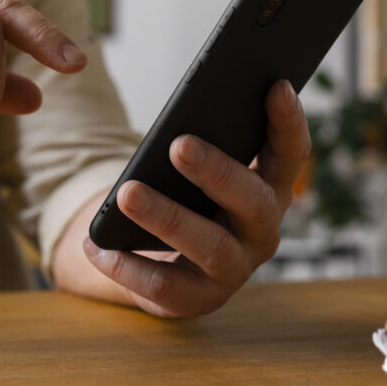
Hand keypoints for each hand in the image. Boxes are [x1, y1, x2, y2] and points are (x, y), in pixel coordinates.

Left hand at [55, 80, 310, 317]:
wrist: (165, 265)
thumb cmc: (186, 202)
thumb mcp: (195, 174)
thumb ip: (200, 146)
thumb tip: (179, 120)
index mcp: (269, 190)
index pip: (291, 155)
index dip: (289, 123)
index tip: (277, 85)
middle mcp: (261, 232)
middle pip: (253, 201)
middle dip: (217, 172)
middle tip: (179, 145)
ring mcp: (233, 270)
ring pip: (208, 246)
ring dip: (167, 217)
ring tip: (127, 193)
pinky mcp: (197, 300)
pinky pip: (163, 284)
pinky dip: (126, 265)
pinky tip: (95, 245)